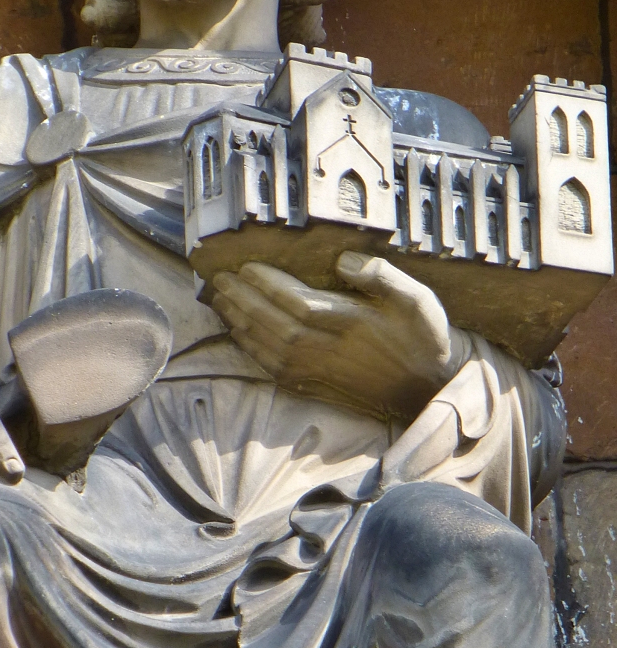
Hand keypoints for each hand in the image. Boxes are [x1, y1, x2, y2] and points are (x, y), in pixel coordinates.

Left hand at [211, 252, 466, 419]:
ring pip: (268, 348)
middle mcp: (330, 351)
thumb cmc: (423, 337)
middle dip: (244, 301)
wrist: (428, 387)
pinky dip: (250, 350)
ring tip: (220, 298)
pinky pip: (272, 369)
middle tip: (221, 278)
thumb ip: (383, 276)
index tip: (247, 266)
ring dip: (240, 323)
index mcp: (353, 325)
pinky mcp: (315, 386)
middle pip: (275, 326)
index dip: (270, 285)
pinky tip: (237, 331)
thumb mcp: (418, 300)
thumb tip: (344, 260)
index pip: (300, 304)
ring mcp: (319, 372)